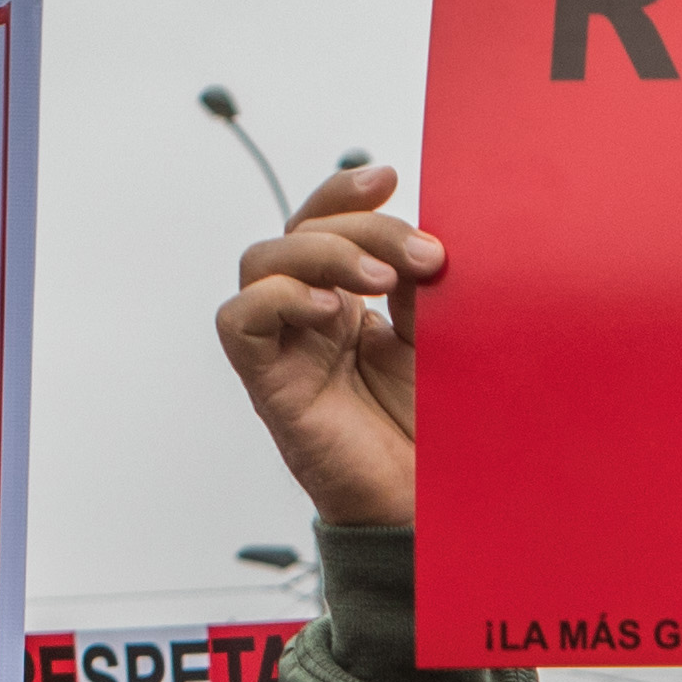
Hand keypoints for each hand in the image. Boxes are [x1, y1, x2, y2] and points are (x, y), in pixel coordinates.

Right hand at [219, 163, 429, 525]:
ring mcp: (287, 350)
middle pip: (298, 234)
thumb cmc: (438, 432)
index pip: (324, 224)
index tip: (389, 175)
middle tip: (419, 258)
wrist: (435, 506)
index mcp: (348, 302)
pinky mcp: (271, 385)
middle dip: (358, 229)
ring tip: (380, 282)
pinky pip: (240, 321)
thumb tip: (416, 239)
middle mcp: (310, 319)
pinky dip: (278, 298)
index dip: (345, 193)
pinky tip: (329, 311)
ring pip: (261, 263)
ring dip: (320, 254)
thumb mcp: (441, 339)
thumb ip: (420, 286)